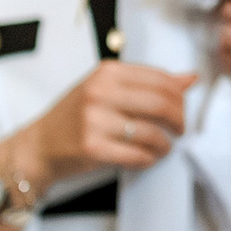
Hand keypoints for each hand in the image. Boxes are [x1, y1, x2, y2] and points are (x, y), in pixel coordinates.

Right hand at [25, 62, 194, 182]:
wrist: (40, 145)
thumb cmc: (76, 115)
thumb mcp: (107, 89)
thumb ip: (147, 83)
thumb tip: (190, 78)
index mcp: (106, 72)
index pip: (159, 79)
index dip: (179, 96)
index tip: (182, 108)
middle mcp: (100, 92)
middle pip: (160, 104)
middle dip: (179, 120)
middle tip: (180, 129)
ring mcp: (94, 120)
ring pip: (152, 132)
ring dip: (165, 144)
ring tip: (163, 147)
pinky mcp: (93, 148)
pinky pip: (137, 154)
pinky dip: (149, 158)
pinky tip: (147, 157)